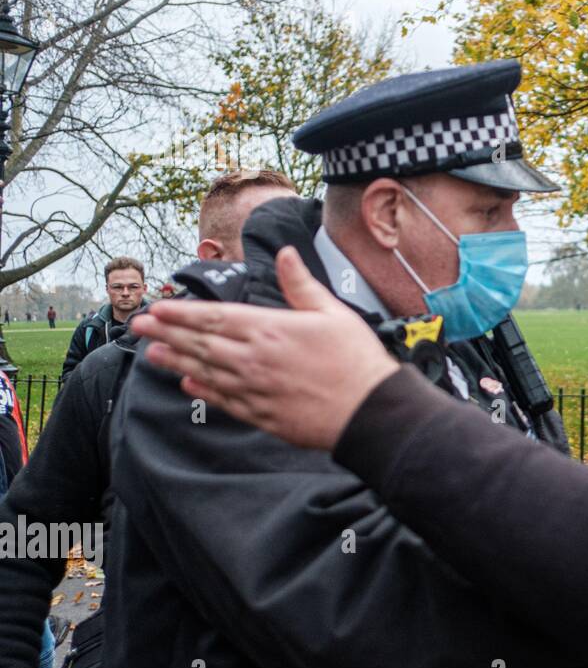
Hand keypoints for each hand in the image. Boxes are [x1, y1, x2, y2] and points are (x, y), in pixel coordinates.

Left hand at [130, 246, 399, 450]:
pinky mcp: (261, 414)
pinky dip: (202, 391)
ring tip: (151, 352)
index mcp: (269, 329)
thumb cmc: (356, 360)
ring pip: (204, 372)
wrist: (369, 412)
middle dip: (166, 333)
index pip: (214, 318)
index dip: (182, 313)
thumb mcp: (332, 313)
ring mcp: (254, 389)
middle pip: (200, 344)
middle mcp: (253, 359)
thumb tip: (284, 253)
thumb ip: (300, 285)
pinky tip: (187, 384)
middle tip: (138, 325)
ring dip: (175, 361)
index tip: (157, 307)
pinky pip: (222, 400)